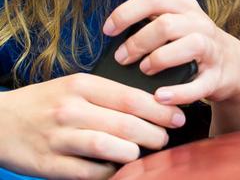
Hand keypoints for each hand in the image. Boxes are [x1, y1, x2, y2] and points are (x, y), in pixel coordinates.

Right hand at [0, 73, 183, 177]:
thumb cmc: (45, 103)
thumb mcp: (74, 86)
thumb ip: (107, 93)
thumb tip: (150, 104)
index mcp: (82, 85)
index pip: (132, 97)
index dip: (160, 110)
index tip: (178, 116)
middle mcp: (71, 110)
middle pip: (125, 124)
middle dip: (154, 133)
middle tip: (165, 138)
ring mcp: (58, 138)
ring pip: (108, 147)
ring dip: (133, 153)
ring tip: (144, 153)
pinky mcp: (48, 164)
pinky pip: (87, 172)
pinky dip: (107, 172)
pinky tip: (117, 169)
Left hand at [103, 0, 239, 107]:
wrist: (233, 66)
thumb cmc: (192, 45)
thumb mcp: (176, 25)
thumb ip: (150, 24)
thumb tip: (112, 35)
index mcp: (185, 8)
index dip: (126, 13)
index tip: (108, 31)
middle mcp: (201, 24)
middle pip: (167, 24)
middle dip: (139, 42)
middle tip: (121, 59)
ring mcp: (212, 49)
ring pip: (191, 44)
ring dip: (161, 58)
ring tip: (144, 71)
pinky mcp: (218, 76)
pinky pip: (199, 84)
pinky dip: (178, 92)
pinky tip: (160, 97)